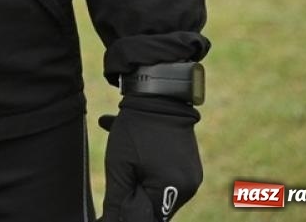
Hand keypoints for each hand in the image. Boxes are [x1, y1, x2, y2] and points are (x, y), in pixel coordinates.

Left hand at [99, 96, 201, 220]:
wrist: (158, 94)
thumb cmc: (135, 130)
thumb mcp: (119, 166)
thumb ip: (118, 200)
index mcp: (173, 190)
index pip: (148, 218)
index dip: (127, 216)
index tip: (113, 205)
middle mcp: (188, 187)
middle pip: (155, 207)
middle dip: (134, 200)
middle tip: (120, 177)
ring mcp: (191, 175)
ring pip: (158, 192)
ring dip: (139, 184)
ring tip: (127, 161)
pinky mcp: (189, 165)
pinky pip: (165, 178)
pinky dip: (147, 172)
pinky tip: (132, 154)